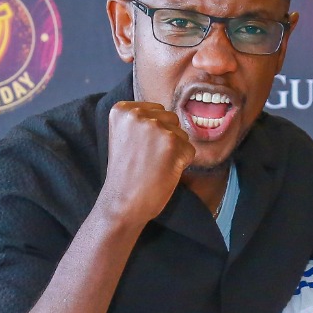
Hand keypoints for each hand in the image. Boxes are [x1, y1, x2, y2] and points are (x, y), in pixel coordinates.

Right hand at [100, 101, 195, 224]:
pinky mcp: (171, 142)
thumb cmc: (127, 173)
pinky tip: (164, 172)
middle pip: (171, 119)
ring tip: (155, 166)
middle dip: (166, 139)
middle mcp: (137, 114)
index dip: (154, 133)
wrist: (122, 202)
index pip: (156, 111)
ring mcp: (154, 127)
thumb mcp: (125, 136)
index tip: (139, 149)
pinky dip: (182, 163)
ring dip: (175, 151)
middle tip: (148, 159)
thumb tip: (171, 116)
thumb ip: (142, 121)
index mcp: (122, 110)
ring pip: (182, 134)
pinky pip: (190, 150)